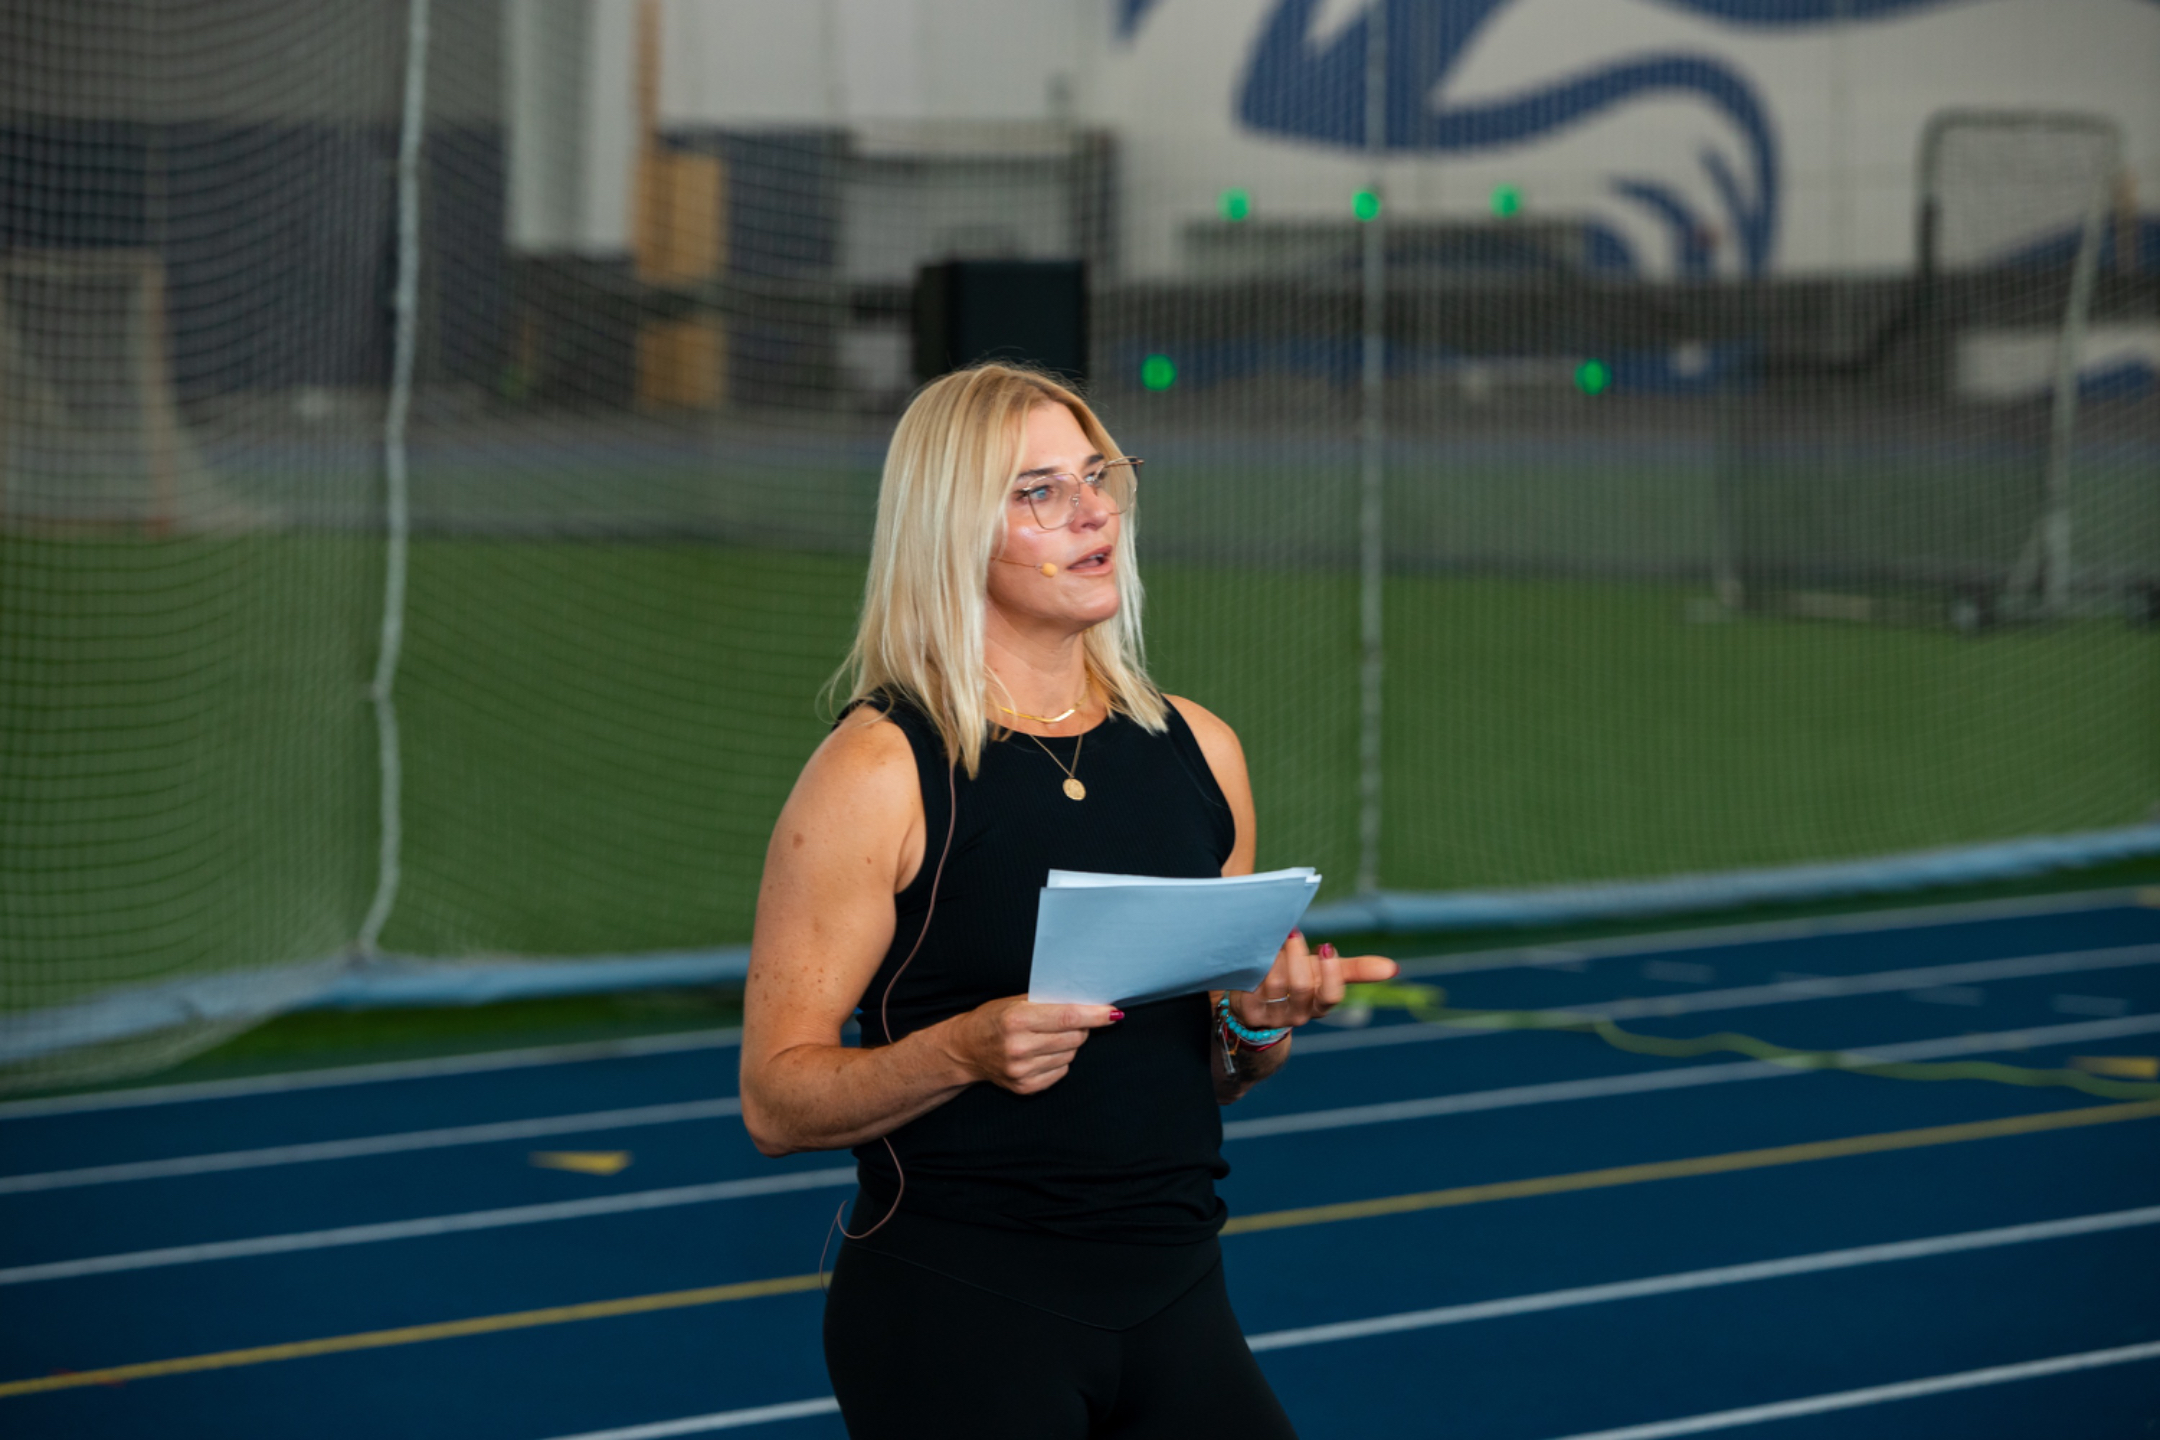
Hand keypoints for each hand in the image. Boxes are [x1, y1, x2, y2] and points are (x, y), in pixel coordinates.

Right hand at [940, 996, 1121, 1094]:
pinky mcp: (1025, 1087)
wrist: (965, 1049)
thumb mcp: (1015, 1002)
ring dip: (1068, 1045)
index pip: (1068, 1018)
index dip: (1095, 1015)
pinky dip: (1059, 1061)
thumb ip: (1048, 1002)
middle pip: (1074, 1038)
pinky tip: (1041, 1053)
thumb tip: (1087, 1002)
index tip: (1113, 1013)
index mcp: (1017, 1020)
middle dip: (1081, 1028)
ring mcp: (1022, 1071)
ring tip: (1047, 1037)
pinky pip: (1061, 1072)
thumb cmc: (993, 1018)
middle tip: (1070, 1021)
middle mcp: (1020, 1047)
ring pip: (1070, 1055)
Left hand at [1225, 932, 1396, 1031]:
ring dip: (1275, 957)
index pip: (1330, 997)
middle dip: (1298, 958)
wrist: (1258, 1002)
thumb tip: (1394, 969)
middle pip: (1301, 988)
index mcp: (1319, 1005)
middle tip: (1293, 932)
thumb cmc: (1297, 979)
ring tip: (1274, 937)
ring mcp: (1271, 1014)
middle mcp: (1297, 1014)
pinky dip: (1256, 964)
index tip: (1327, 947)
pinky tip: (1256, 949)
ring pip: (1274, 984)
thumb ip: (1357, 969)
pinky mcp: (1247, 1009)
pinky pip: (1251, 984)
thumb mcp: (1325, 973)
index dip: (1331, 973)